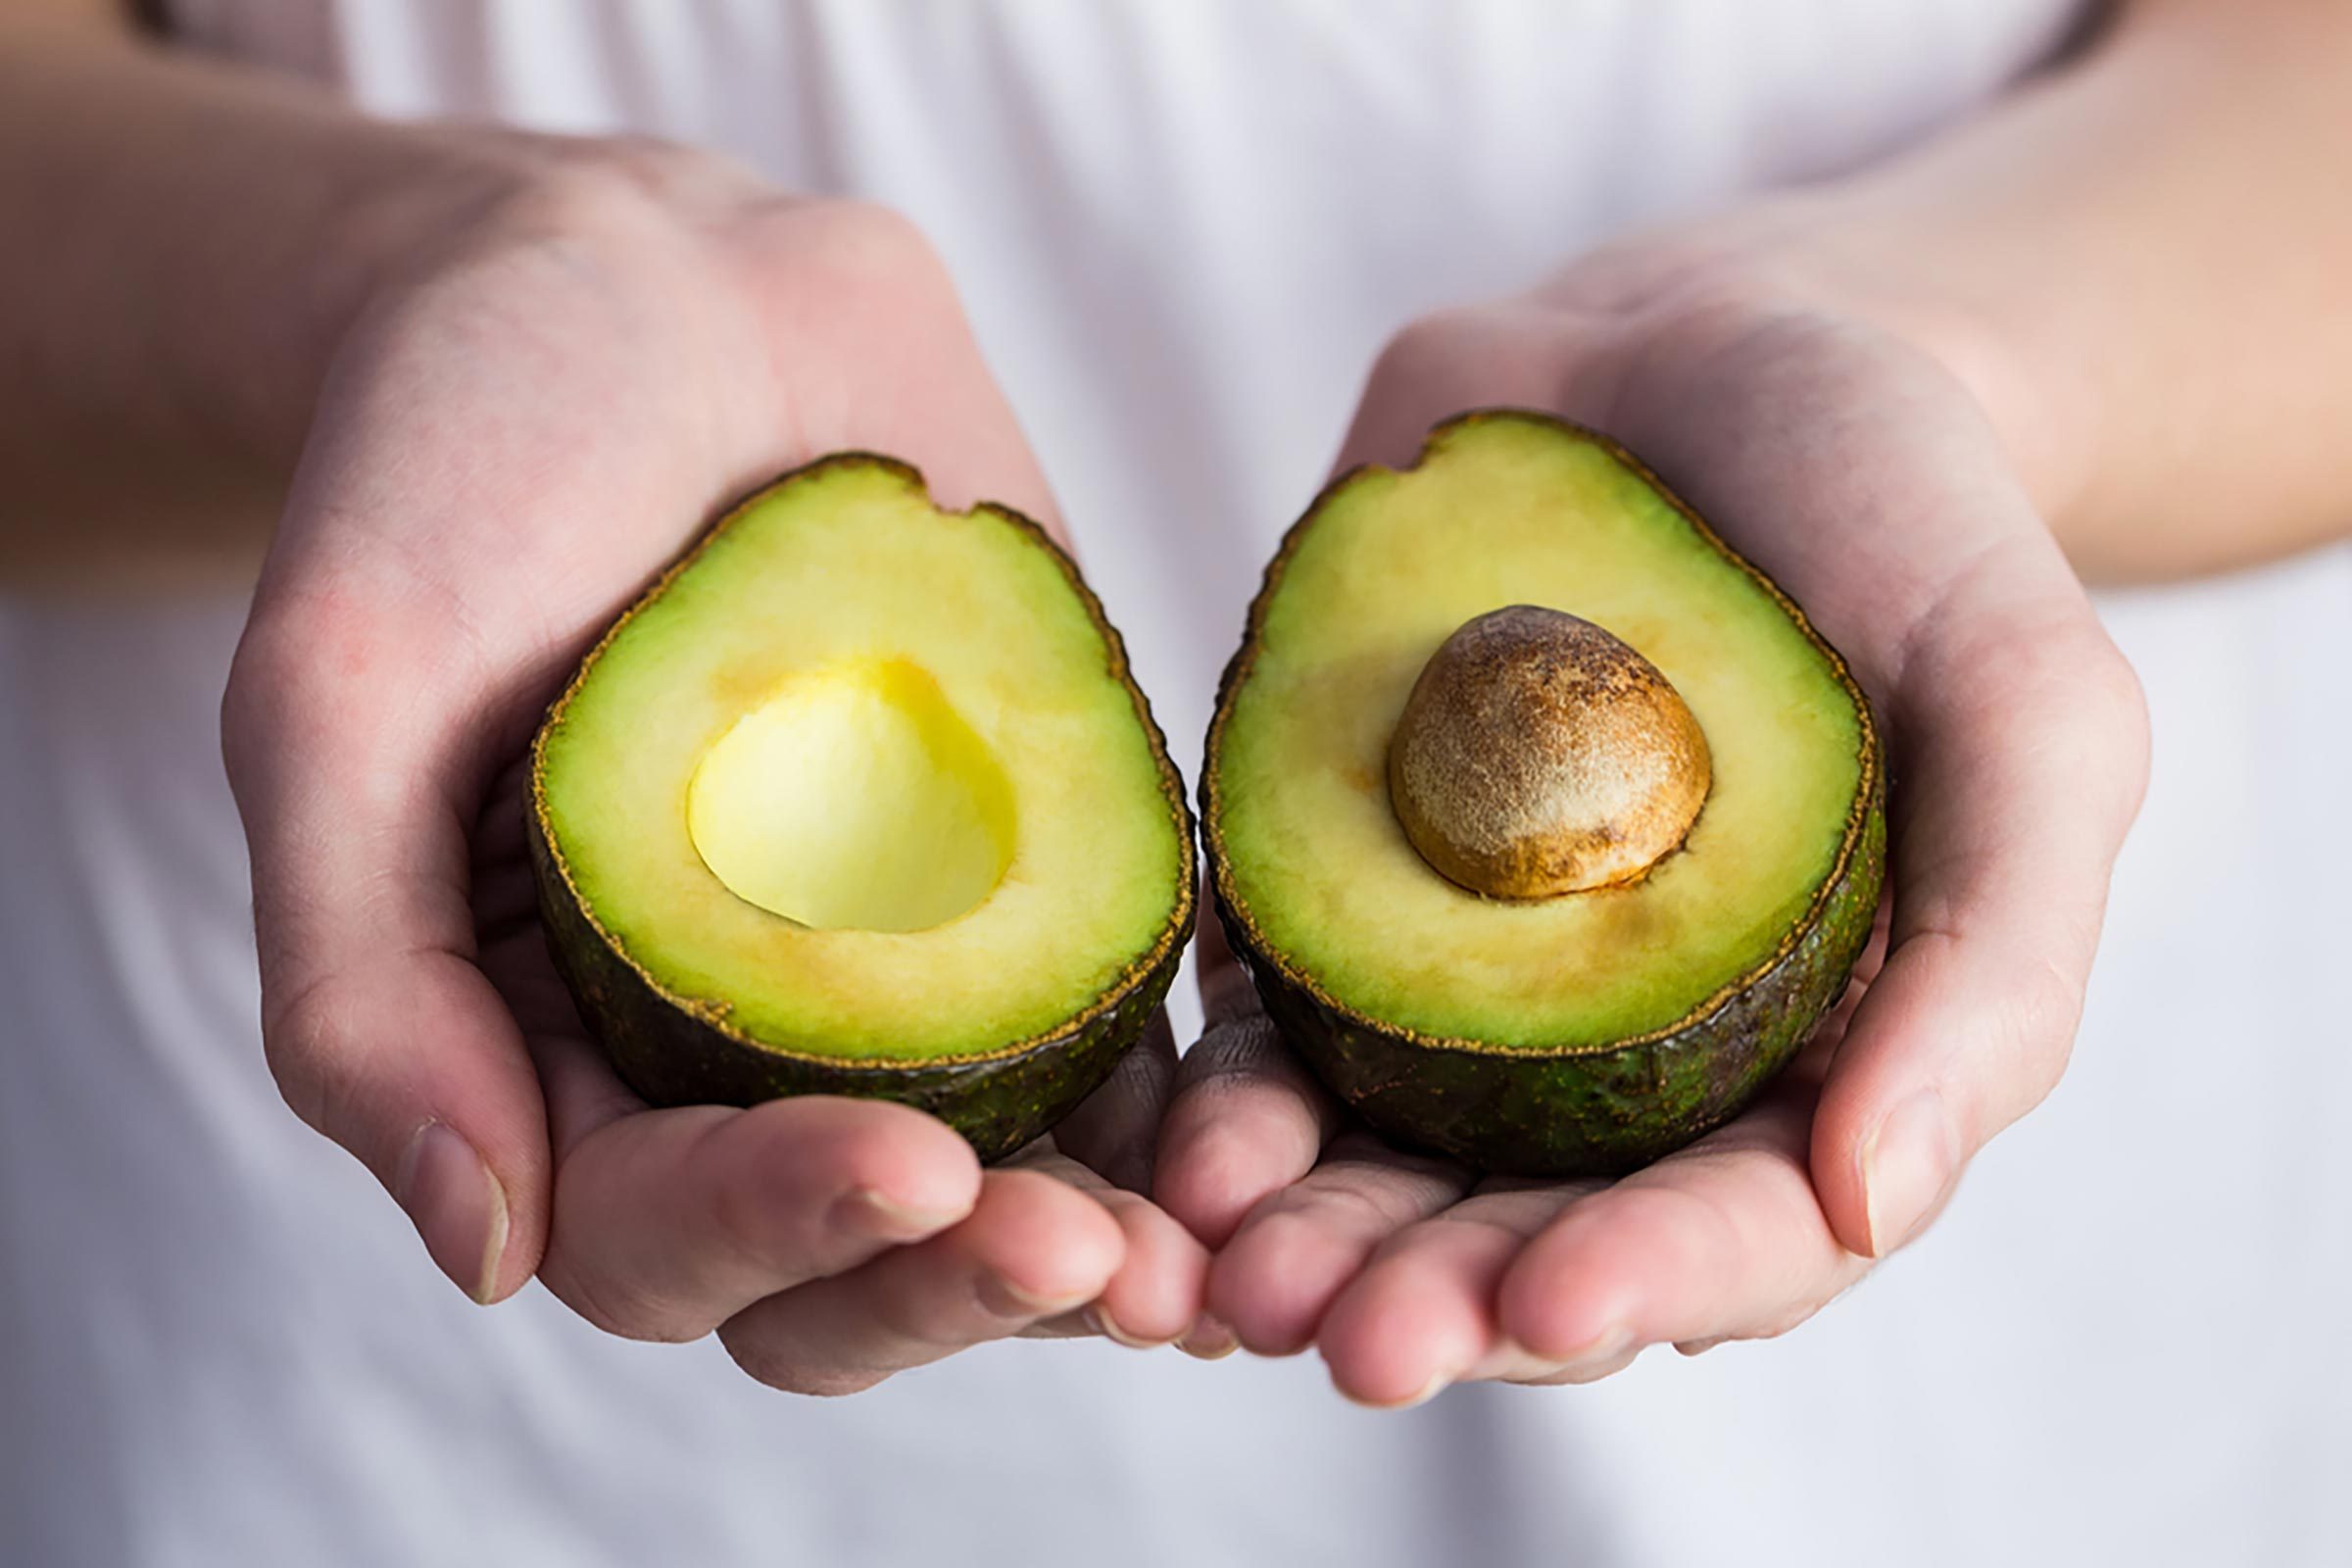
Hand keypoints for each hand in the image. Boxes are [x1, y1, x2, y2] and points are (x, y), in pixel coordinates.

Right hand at [222, 146, 1203, 1391]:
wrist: (654, 295)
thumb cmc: (461, 466)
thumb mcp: (342, 698)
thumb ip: (366, 985)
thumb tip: (484, 1257)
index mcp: (547, 1052)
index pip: (652, 1231)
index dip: (776, 1226)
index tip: (907, 1171)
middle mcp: (732, 1052)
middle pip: (846, 1263)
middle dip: (960, 1281)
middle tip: (1085, 1255)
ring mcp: (900, 978)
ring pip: (1007, 1190)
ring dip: (1106, 1241)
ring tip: (1208, 1248)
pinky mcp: (1040, 887)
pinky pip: (1129, 1033)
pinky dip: (1198, 1102)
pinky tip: (1275, 1119)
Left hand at [1154, 261, 2150, 1401]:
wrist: (1704, 348)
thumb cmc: (1903, 522)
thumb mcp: (2028, 712)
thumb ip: (1991, 962)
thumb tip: (1868, 1203)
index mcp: (1812, 1056)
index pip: (1734, 1231)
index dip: (1645, 1283)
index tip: (1547, 1308)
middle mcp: (1628, 1054)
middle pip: (1525, 1231)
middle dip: (1433, 1299)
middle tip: (1330, 1341)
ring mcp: (1468, 976)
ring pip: (1373, 1162)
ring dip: (1298, 1235)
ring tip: (1218, 1273)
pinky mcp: (1334, 883)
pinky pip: (1260, 1022)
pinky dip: (1214, 1095)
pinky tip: (1164, 1137)